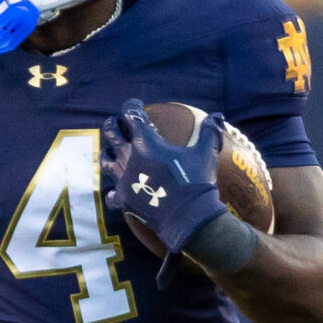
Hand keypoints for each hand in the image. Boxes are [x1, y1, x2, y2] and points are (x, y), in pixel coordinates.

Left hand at [102, 99, 227, 286]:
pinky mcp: (123, 199)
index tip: (138, 105)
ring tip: (113, 151)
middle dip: (113, 124)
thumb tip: (218, 116)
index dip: (132, 105)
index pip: (131, 114)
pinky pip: (110, 194)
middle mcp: (129, 157)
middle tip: (120, 124)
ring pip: (104, 161)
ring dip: (108, 153)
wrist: (187, 217)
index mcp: (146, 142)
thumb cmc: (196, 181)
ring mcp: (123, 179)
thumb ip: (210, 132)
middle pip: (110, 132)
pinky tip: (117, 190)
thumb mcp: (206, 153)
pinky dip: (113, 191)